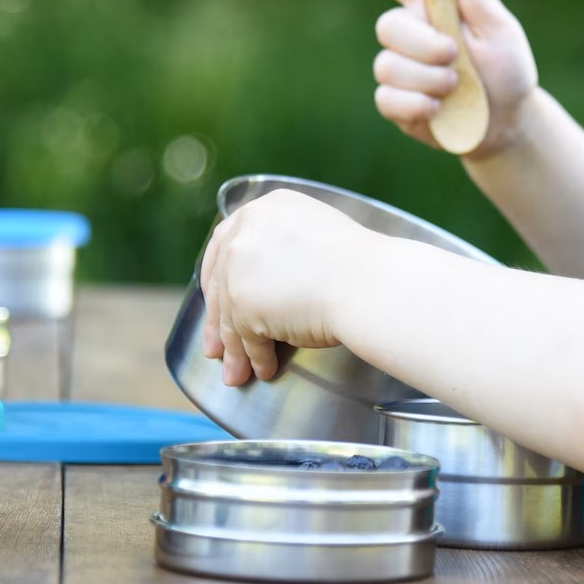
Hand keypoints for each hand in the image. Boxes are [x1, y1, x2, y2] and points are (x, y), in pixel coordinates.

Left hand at [199, 190, 372, 385]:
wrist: (368, 283)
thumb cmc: (357, 263)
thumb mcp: (312, 234)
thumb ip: (281, 247)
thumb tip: (268, 278)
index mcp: (263, 210)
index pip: (224, 245)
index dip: (217, 277)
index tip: (215, 298)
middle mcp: (244, 234)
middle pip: (219, 285)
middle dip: (217, 323)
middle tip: (216, 348)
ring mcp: (239, 270)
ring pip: (230, 317)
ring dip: (235, 350)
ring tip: (237, 373)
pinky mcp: (243, 306)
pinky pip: (246, 338)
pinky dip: (254, 357)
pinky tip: (263, 369)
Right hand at [369, 0, 539, 158]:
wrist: (508, 121)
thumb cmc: (505, 68)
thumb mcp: (500, 31)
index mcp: (433, 6)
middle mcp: (410, 34)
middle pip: (387, 25)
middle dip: (421, 43)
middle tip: (453, 54)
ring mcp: (399, 69)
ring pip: (386, 66)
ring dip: (427, 78)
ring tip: (456, 86)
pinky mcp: (395, 103)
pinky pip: (386, 98)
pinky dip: (417, 104)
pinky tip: (440, 108)